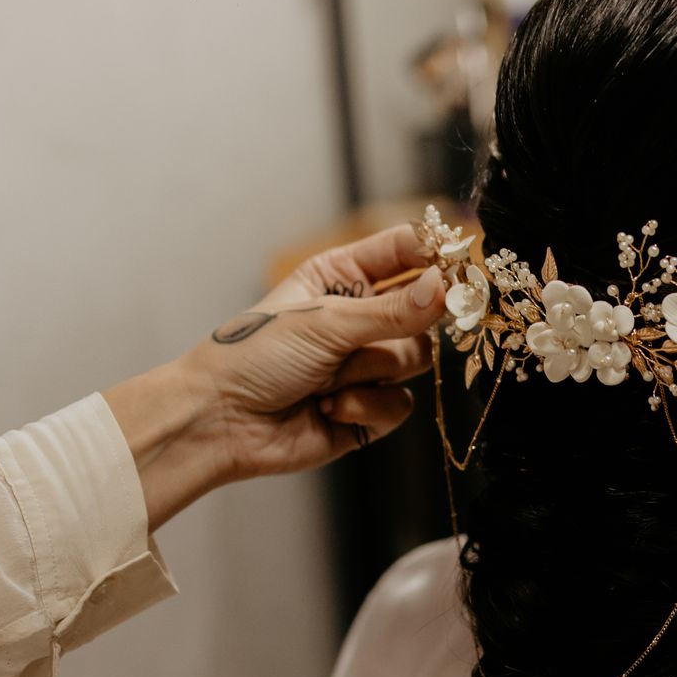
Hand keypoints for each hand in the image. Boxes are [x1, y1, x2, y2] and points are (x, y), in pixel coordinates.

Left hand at [104, 225, 446, 528]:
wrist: (219, 422)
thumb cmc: (256, 356)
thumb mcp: (326, 321)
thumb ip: (393, 310)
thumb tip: (446, 289)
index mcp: (343, 278)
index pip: (404, 253)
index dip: (434, 257)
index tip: (458, 264)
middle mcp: (360, 318)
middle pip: (423, 311)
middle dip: (411, 323)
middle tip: (408, 322)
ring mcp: (365, 365)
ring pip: (414, 360)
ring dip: (372, 370)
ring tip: (328, 378)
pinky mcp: (368, 411)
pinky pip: (400, 405)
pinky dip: (367, 408)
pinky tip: (327, 409)